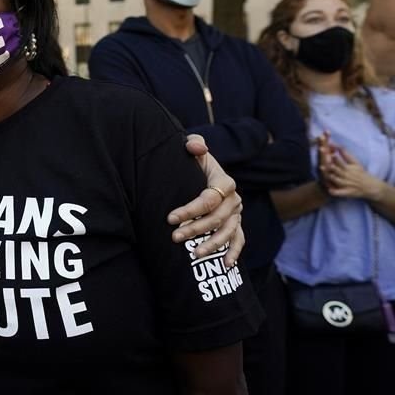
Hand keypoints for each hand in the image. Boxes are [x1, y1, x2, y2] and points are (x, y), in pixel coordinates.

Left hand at [168, 134, 243, 267]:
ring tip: (194, 254)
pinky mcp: (237, 224)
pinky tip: (226, 265)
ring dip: (212, 245)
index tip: (170, 219)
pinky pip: (239, 240)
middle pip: (216, 218)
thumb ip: (193, 144)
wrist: (203, 172)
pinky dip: (234, 252)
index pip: (208, 199)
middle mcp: (234, 199)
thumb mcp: (192, 148)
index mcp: (224, 182)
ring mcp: (237, 214)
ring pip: (228, 233)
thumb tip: (196, 148)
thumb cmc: (194, 161)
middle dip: (195, 229)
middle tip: (174, 238)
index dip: (190, 210)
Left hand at [320, 146, 386, 200]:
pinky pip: (341, 193)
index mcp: (349, 168)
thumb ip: (346, 154)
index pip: (341, 162)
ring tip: (325, 173)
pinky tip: (330, 191)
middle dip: (332, 167)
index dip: (335, 158)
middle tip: (323, 163)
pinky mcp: (347, 193)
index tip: (329, 154)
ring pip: (339, 181)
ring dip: (332, 178)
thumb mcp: (355, 163)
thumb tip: (337, 145)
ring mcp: (347, 185)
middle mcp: (348, 176)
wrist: (370, 187)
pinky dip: (336, 192)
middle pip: (339, 171)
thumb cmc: (360, 173)